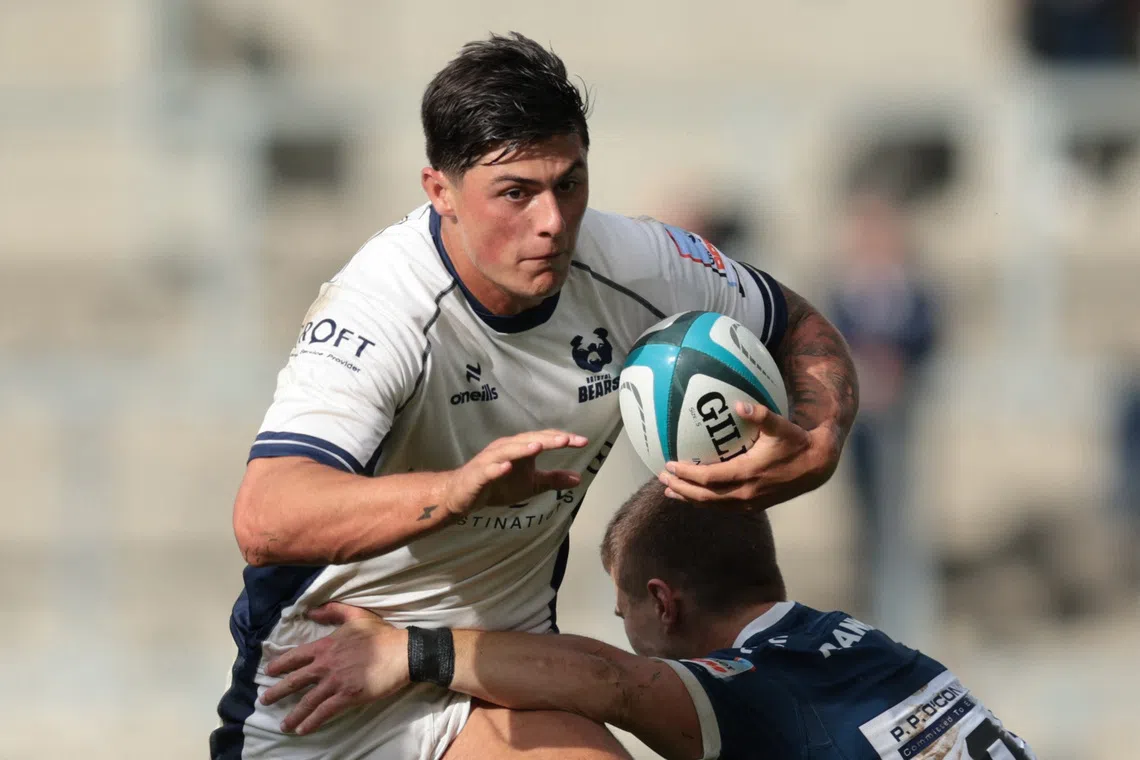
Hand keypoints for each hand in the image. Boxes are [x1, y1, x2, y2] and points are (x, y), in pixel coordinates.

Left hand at [261, 603, 407, 734]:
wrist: (401, 652)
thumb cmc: (380, 633)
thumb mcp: (355, 615)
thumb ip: (332, 612)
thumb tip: (310, 612)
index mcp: (326, 646)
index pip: (296, 656)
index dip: (280, 664)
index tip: (269, 672)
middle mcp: (326, 665)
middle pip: (295, 681)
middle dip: (277, 692)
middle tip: (264, 700)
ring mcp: (336, 682)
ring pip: (308, 701)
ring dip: (294, 714)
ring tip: (283, 725)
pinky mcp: (348, 696)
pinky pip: (325, 711)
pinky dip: (313, 721)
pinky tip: (303, 729)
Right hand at [440, 430, 588, 514]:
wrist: (463, 495)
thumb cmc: (498, 485)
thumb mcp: (531, 484)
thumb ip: (553, 479)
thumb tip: (578, 478)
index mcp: (520, 448)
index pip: (544, 439)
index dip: (563, 439)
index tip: (583, 442)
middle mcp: (506, 448)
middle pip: (529, 440)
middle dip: (549, 439)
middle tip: (568, 440)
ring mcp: (490, 460)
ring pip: (508, 450)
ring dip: (522, 448)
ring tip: (539, 447)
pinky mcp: (478, 474)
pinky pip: (488, 470)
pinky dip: (497, 468)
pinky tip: (507, 467)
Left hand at [658, 402, 837, 504]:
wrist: (816, 466)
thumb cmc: (796, 442)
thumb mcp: (780, 426)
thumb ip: (760, 414)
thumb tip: (739, 403)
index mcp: (748, 474)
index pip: (708, 479)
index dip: (687, 474)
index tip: (670, 465)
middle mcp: (746, 493)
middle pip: (705, 497)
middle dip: (681, 489)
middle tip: (662, 478)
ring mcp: (750, 502)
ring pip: (713, 506)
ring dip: (690, 499)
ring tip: (670, 491)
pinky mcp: (755, 505)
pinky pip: (723, 507)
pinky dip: (705, 503)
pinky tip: (695, 496)